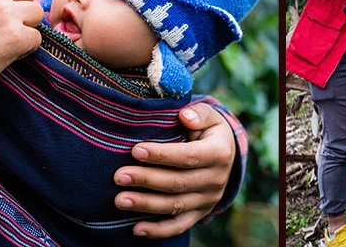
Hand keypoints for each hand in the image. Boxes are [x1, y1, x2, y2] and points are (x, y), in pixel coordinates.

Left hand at [115, 103, 235, 237]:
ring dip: (146, 205)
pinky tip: (136, 228)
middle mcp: (216, 179)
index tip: (136, 150)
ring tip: (119, 200)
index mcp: (219, 153)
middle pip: (178, 183)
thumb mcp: (210, 117)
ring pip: (175, 205)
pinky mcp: (199, 213)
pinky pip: (179, 225)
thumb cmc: (208, 131)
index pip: (188, 156)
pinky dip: (158, 230)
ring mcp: (208, 199)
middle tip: (119, 176)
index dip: (162, 155)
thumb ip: (199, 114)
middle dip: (146, 180)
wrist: (226, 154)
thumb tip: (185, 116)